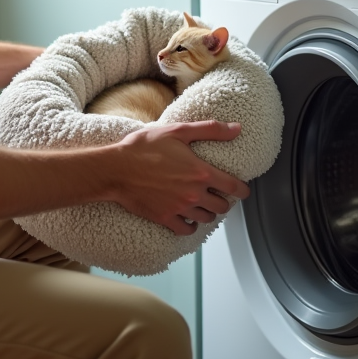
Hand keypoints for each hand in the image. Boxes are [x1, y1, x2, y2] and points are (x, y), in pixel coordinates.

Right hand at [111, 120, 251, 235]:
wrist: (115, 169)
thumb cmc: (144, 147)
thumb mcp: (178, 131)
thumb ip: (210, 130)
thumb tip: (236, 128)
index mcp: (201, 172)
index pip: (233, 187)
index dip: (242, 190)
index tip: (242, 190)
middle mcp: (194, 194)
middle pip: (222, 207)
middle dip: (223, 201)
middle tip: (217, 194)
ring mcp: (180, 209)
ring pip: (206, 218)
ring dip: (207, 212)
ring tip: (202, 203)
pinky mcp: (165, 218)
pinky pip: (186, 230)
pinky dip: (190, 225)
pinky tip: (186, 216)